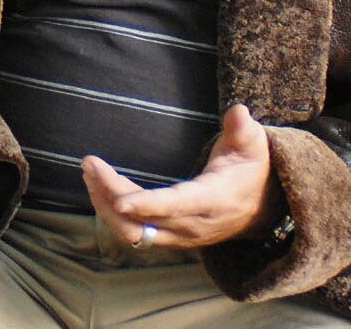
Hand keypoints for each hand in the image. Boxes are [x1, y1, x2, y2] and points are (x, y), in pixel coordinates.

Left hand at [82, 104, 282, 249]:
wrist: (261, 207)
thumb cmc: (251, 169)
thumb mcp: (253, 145)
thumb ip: (242, 129)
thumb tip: (238, 111)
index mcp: (213, 200)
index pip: (176, 206)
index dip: (147, 205)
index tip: (120, 200)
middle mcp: (193, 224)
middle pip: (142, 221)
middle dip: (110, 194)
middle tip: (89, 163)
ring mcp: (179, 235)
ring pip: (132, 232)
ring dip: (106, 205)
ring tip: (89, 172)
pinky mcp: (169, 238)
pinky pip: (133, 233)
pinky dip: (113, 214)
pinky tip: (100, 187)